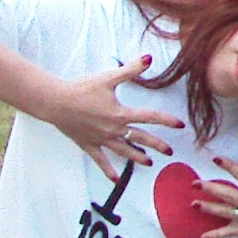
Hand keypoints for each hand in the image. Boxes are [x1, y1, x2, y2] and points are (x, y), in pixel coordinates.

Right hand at [40, 66, 184, 178]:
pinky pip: (101, 160)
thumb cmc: (81, 89)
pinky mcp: (89, 144)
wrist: (57, 102)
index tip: (180, 124)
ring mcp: (102, 139)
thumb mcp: (108, 78)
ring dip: (137, 158)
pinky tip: (115, 180)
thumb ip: (130, 69)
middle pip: (140, 138)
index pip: (150, 117)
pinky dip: (108, 170)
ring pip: (124, 152)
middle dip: (157, 145)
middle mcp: (114, 130)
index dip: (167, 120)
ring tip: (149, 163)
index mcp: (121, 114)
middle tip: (169, 151)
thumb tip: (149, 58)